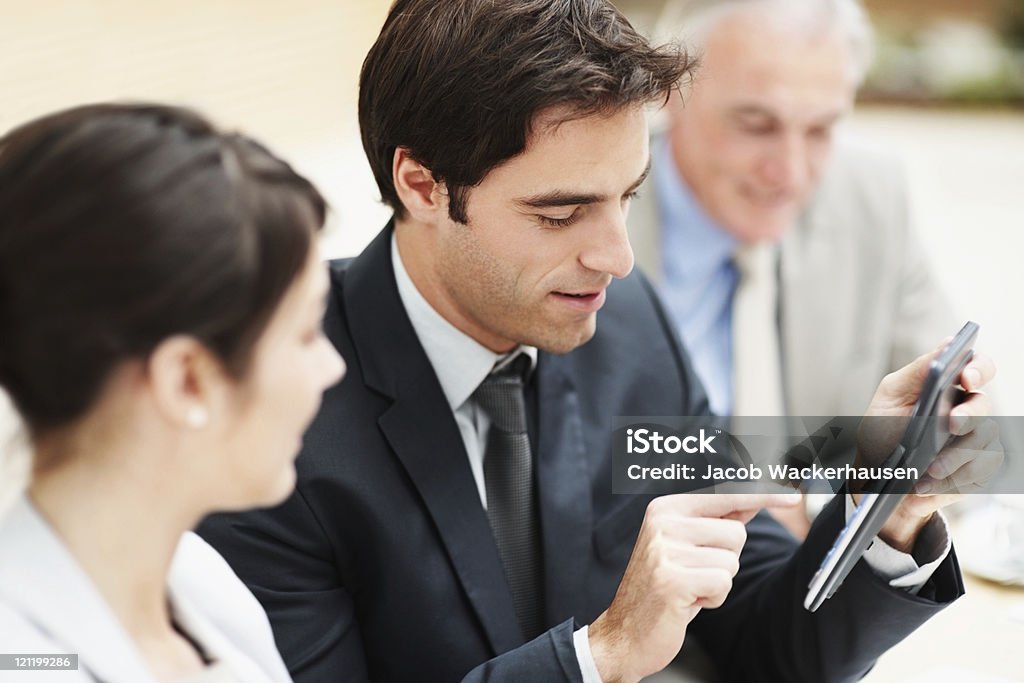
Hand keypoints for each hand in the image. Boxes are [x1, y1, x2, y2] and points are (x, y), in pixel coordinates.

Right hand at [588, 492, 800, 682]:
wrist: (625, 631)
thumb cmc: (661, 588)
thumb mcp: (684, 547)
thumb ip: (715, 522)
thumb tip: (753, 501)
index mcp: (666, 508)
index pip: (725, 495)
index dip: (762, 495)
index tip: (791, 497)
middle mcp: (663, 522)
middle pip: (736, 533)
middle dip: (725, 560)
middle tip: (694, 574)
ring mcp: (665, 550)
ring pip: (731, 560)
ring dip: (718, 582)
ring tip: (690, 588)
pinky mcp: (671, 579)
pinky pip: (722, 583)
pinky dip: (713, 598)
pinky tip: (688, 602)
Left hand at [857, 343, 1001, 551]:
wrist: (875, 479)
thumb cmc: (883, 433)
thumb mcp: (890, 397)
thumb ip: (918, 371)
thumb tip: (946, 345)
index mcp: (948, 387)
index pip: (977, 368)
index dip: (978, 369)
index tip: (966, 378)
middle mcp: (967, 411)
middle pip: (984, 405)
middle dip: (970, 414)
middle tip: (952, 424)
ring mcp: (975, 442)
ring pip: (985, 442)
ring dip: (955, 456)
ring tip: (930, 468)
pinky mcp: (976, 471)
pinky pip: (979, 473)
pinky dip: (952, 480)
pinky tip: (926, 484)